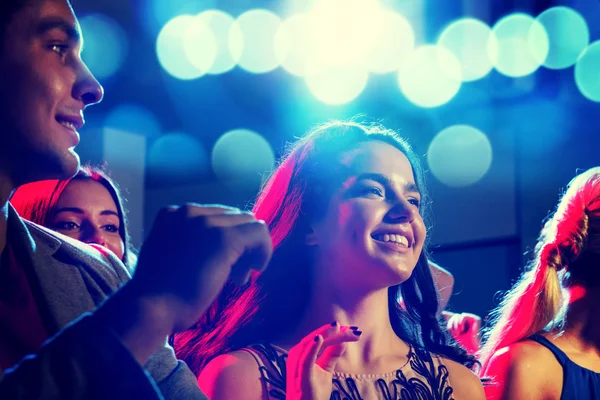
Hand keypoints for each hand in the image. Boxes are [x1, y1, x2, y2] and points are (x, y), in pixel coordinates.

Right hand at [131, 204, 271, 331]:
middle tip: (234, 275)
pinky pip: (259, 233)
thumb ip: (192, 243)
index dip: (225, 240)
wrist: (150, 309)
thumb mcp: (171, 255)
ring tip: (238, 277)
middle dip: (239, 244)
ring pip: (248, 223)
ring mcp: (206, 222)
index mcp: (174, 214)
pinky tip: (257, 269)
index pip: (216, 216)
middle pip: (233, 218)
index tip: (222, 266)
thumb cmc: (159, 293)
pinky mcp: (223, 238)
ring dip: (249, 249)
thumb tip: (223, 247)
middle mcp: (189, 211)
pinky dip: (264, 250)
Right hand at [286, 323, 360, 399]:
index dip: (332, 331)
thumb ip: (332, 354)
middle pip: (314, 338)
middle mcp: (296, 357)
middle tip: (350, 329)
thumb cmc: (313, 391)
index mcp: (301, 355)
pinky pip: (304, 360)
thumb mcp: (325, 369)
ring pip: (309, 344)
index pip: (317, 338)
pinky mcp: (300, 377)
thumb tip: (343, 340)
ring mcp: (296, 367)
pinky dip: (311, 348)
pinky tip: (319, 338)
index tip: (350, 329)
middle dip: (332, 331)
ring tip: (338, 328)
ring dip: (324, 335)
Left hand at [444, 312, 480, 354]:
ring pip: (458, 315)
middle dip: (452, 324)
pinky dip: (460, 322)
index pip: (454, 316)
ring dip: (456, 324)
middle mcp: (469, 319)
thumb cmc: (463, 340)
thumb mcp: (453, 330)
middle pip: (455, 315)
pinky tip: (462, 329)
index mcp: (464, 321)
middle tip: (455, 333)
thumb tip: (443, 312)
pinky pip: (463, 315)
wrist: (470, 347)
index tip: (443, 314)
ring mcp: (472, 318)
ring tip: (458, 332)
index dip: (449, 316)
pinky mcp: (476, 319)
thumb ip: (450, 322)